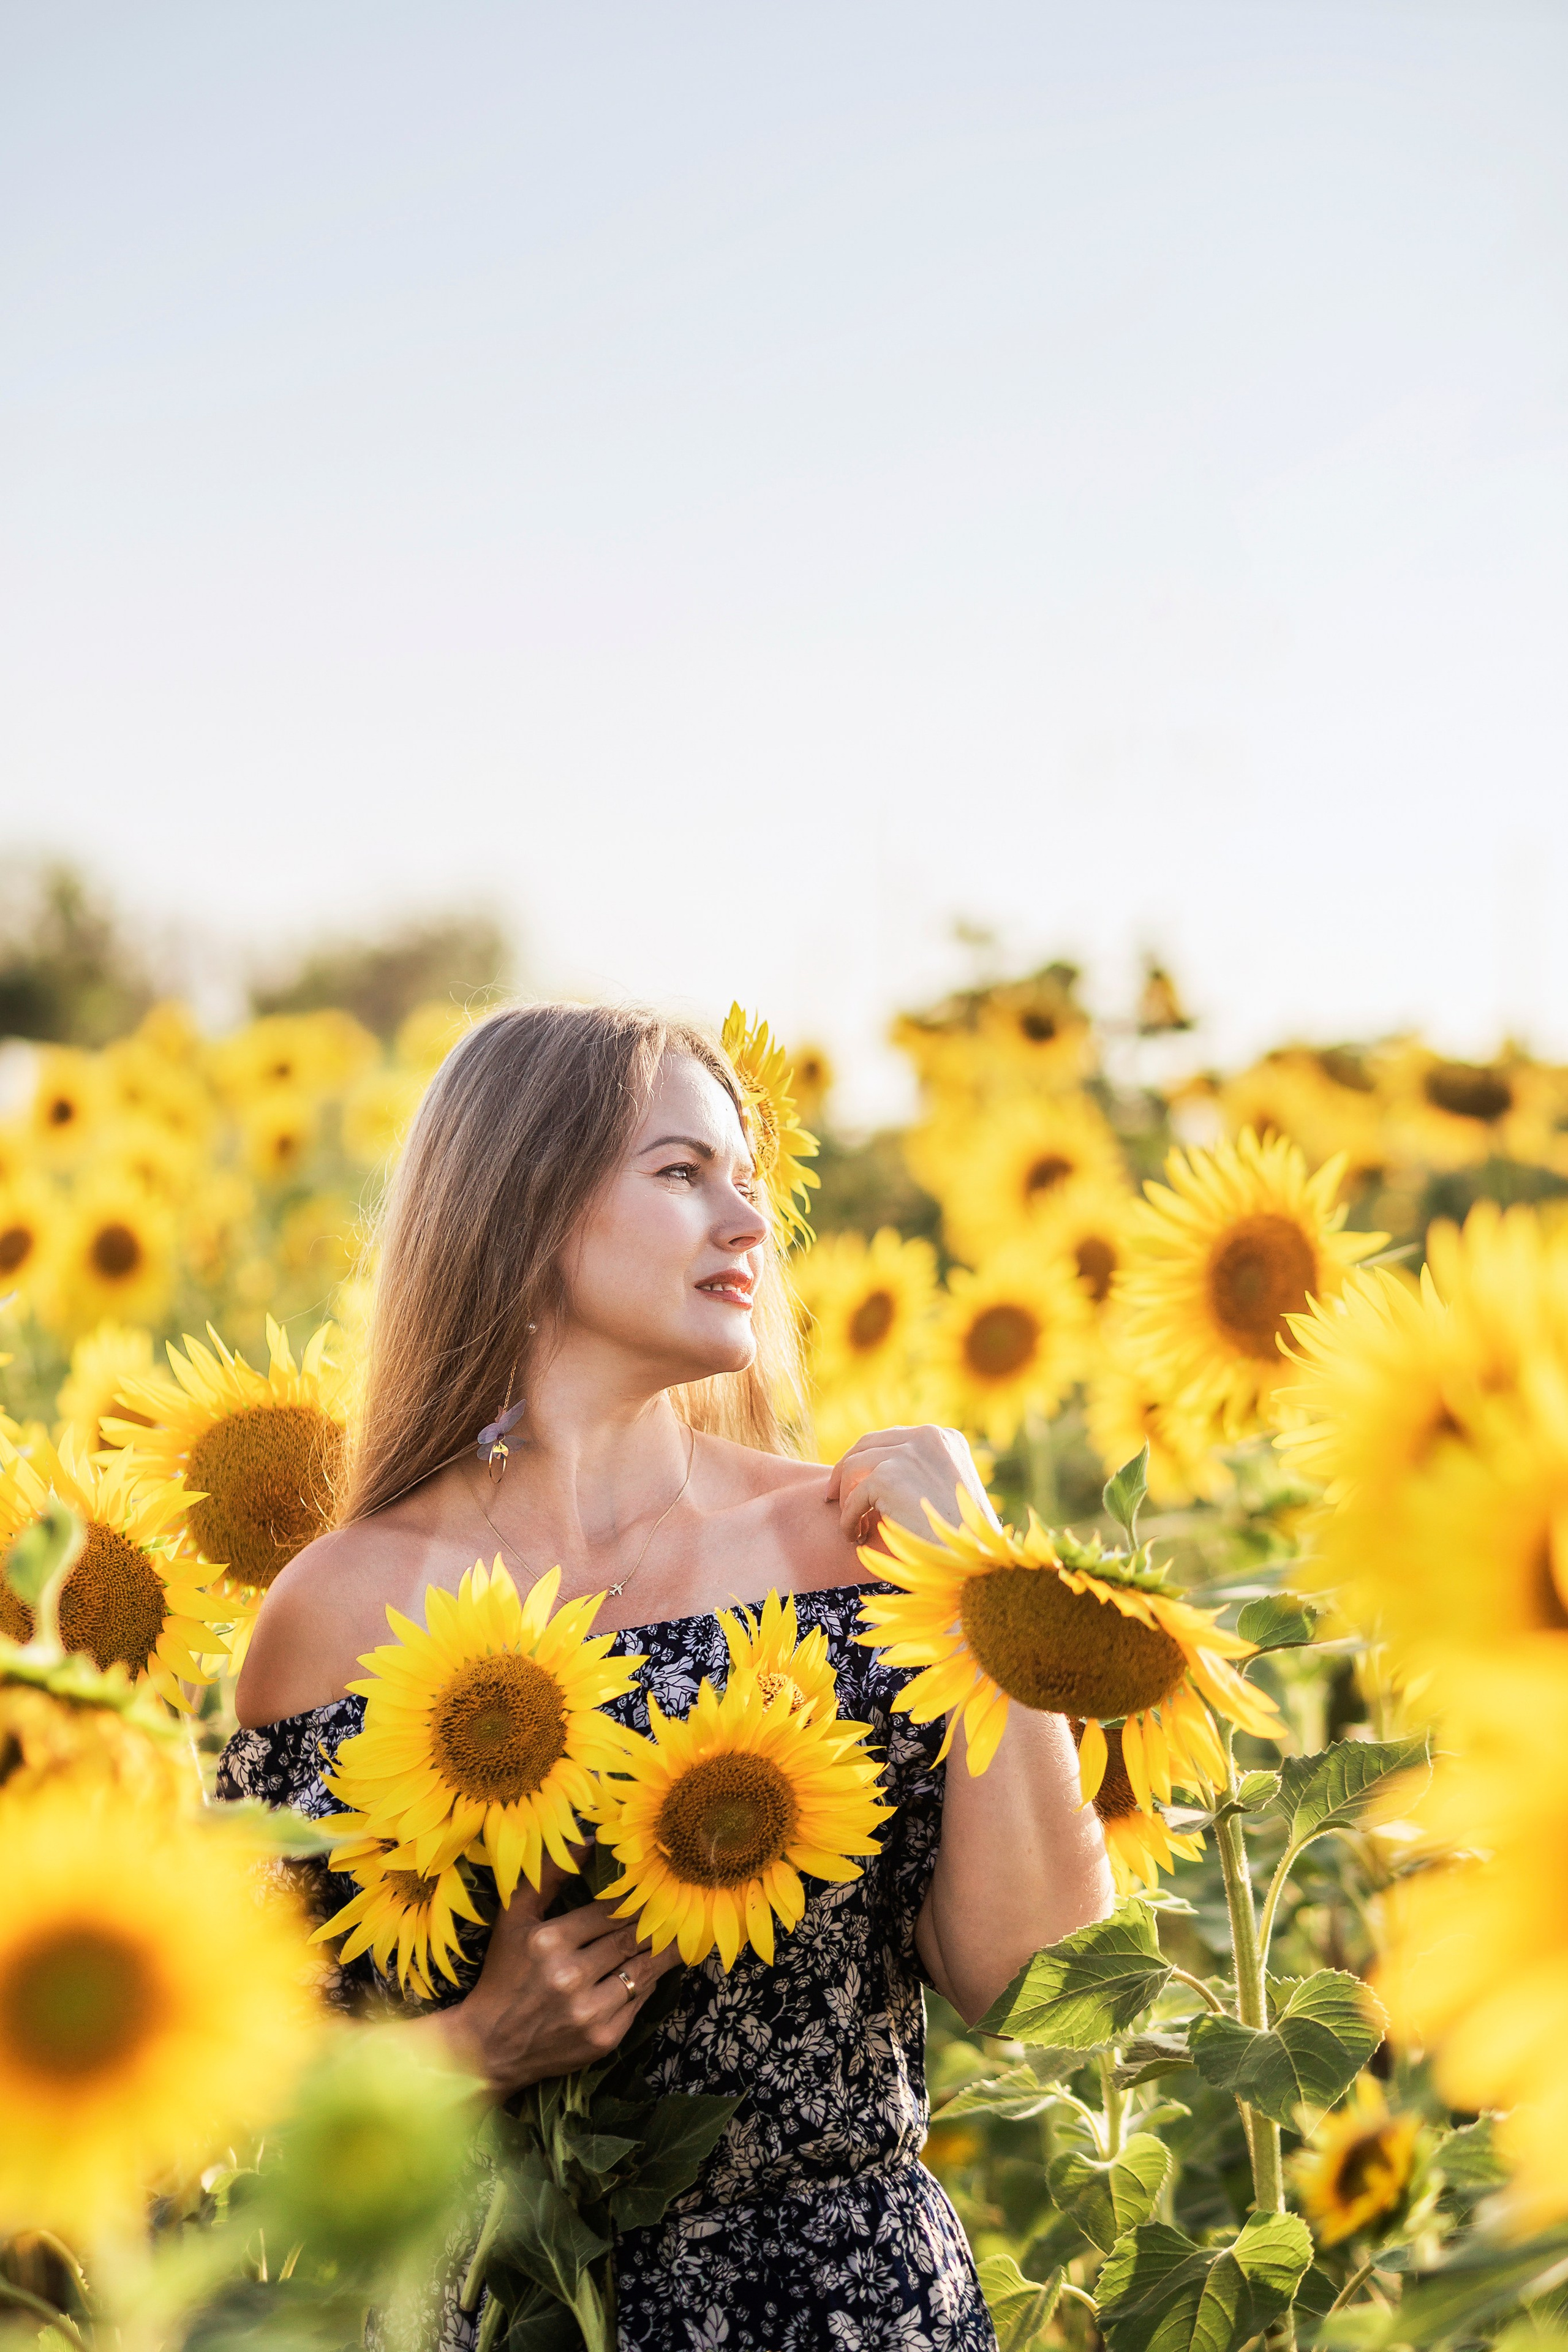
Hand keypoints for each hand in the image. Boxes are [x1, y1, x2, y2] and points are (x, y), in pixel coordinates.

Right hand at [439, 1858, 680, 2096]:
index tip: (655, 1889)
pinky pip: (638, 2002)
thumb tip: (590, 1839)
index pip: (610, 1911)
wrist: (490, 2047)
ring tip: (679, 1936)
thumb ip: (549, 1875)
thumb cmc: (504, 1974)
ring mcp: (588, 2011)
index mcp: (549, 1941)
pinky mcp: (603, 2039)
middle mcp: (570, 1976)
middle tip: (678, 1908)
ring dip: (663, 1953)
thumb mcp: (514, 1918)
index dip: (635, 1900)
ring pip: (643, 1971)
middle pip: (631, 1939)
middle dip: (656, 1923)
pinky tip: (654, 1970)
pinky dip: (649, 1984)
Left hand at [824, 1424, 998, 1551]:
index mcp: (946, 1438)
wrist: (972, 1559)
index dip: (871, 1459)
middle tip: (832, 1495)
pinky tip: (855, 1536)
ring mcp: (907, 1453)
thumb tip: (883, 1477)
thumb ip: (924, 1476)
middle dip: (846, 1469)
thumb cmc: (965, 1539)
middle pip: (869, 1443)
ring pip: (854, 1466)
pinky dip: (848, 1518)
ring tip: (850, 1524)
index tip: (856, 1480)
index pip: (895, 1438)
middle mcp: (927, 1436)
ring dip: (846, 1496)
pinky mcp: (888, 1475)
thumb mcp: (949, 1493)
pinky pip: (854, 1496)